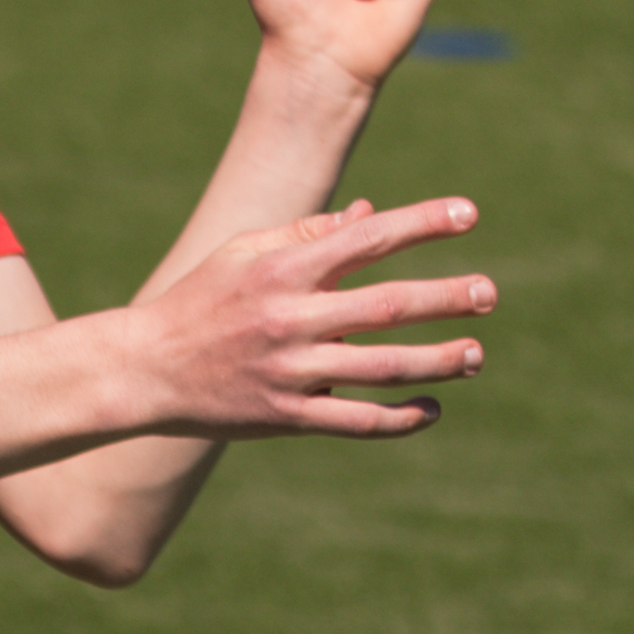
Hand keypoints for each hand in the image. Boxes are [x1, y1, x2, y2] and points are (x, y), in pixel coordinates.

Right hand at [118, 189, 493, 438]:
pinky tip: (432, 408)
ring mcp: (290, 371)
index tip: (470, 213)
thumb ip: (307, 234)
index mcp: (283, 269)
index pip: (368, 238)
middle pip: (388, 305)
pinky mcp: (286, 416)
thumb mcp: (244, 252)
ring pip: (382, 367)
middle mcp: (291, 318)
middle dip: (446, 297)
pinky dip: (400, 417)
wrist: (144, 370)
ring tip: (476, 353)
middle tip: (489, 293)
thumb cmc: (200, 301)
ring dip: (437, 360)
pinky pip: (356, 420)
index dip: (423, 222)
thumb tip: (369, 213)